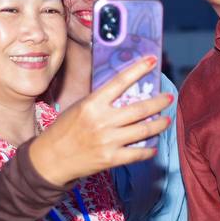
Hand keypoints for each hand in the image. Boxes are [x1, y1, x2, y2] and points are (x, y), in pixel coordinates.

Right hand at [30, 56, 173, 187]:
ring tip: (166, 120)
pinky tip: (153, 146)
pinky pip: (137, 154)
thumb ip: (100, 101)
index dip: (138, 69)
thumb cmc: (63, 130)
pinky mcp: (110, 159)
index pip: (120, 82)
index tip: (152, 61)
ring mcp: (108, 141)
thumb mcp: (78, 107)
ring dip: (159, 124)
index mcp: (92, 104)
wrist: (50, 160)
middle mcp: (102, 121)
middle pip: (140, 108)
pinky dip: (149, 150)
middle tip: (169, 97)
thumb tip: (125, 92)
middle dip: (159, 102)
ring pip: (143, 130)